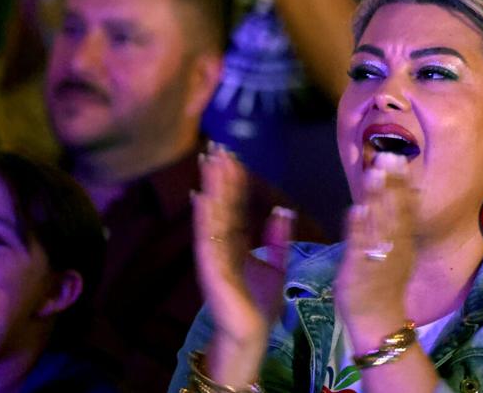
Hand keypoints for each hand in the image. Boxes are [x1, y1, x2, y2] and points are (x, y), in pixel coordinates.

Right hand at [194, 144, 292, 385]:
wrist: (251, 336)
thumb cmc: (260, 305)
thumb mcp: (276, 266)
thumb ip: (277, 239)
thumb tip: (281, 211)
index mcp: (234, 244)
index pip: (232, 205)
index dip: (233, 181)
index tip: (233, 156)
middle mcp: (220, 245)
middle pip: (219, 204)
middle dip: (218, 176)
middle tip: (217, 146)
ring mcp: (213, 255)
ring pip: (211, 215)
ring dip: (211, 188)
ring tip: (210, 162)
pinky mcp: (211, 268)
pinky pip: (206, 237)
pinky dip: (203, 217)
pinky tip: (201, 197)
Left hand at [335, 153, 416, 351]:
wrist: (379, 321)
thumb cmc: (384, 284)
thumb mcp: (397, 253)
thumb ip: (396, 226)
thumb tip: (398, 196)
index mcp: (403, 243)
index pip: (406, 208)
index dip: (402, 184)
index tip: (399, 159)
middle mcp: (395, 248)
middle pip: (395, 211)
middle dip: (391, 184)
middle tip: (387, 156)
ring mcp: (378, 258)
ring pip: (379, 225)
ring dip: (376, 199)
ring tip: (373, 174)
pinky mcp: (359, 271)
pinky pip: (360, 248)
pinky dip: (358, 229)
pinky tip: (355, 210)